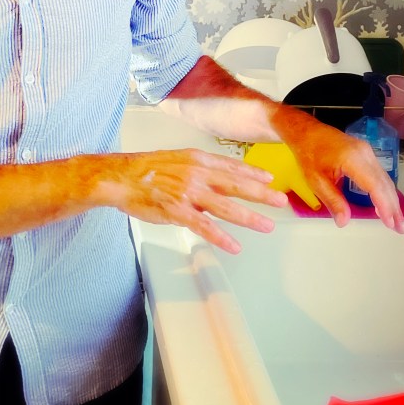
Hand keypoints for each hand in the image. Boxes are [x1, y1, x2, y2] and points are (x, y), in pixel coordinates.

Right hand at [102, 148, 287, 253]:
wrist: (122, 177)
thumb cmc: (147, 169)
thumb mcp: (177, 159)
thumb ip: (198, 168)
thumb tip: (217, 177)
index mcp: (197, 159)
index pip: (231, 166)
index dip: (252, 173)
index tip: (269, 179)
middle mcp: (197, 174)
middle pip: (235, 185)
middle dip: (261, 194)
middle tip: (281, 201)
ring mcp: (188, 193)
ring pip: (226, 207)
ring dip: (249, 217)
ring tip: (267, 225)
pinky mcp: (178, 211)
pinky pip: (204, 226)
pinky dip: (221, 237)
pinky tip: (234, 246)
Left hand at [274, 107, 403, 232]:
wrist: (306, 131)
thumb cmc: (308, 153)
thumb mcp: (316, 180)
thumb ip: (333, 201)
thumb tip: (344, 221)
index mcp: (352, 159)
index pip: (374, 186)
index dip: (384, 206)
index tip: (390, 223)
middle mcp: (364, 153)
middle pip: (384, 183)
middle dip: (393, 207)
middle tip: (399, 228)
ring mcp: (366, 151)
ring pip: (384, 179)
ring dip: (391, 200)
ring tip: (396, 220)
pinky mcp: (365, 152)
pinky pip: (379, 173)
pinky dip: (384, 190)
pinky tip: (384, 203)